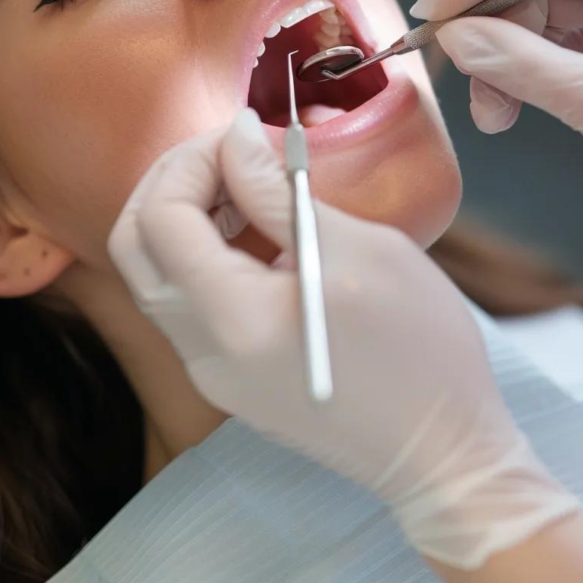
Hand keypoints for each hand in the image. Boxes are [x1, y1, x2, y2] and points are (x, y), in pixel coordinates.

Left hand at [109, 110, 576, 568]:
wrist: (446, 453)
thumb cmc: (419, 348)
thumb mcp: (355, 250)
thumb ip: (276, 192)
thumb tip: (235, 137)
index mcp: (231, 320)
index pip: (162, 218)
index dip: (192, 160)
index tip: (244, 130)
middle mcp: (203, 353)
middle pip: (137, 248)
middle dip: (171, 181)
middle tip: (228, 148)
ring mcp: (213, 373)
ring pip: (157, 275)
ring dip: (184, 214)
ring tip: (243, 179)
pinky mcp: (231, 378)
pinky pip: (189, 303)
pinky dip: (203, 252)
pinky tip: (252, 228)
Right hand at [412, 0, 582, 188]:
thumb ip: (524, 66)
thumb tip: (457, 37)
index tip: (439, 9)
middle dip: (491, 27)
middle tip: (460, 69)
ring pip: (535, 22)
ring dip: (499, 62)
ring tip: (490, 112)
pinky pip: (548, 54)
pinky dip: (519, 79)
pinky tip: (505, 109)